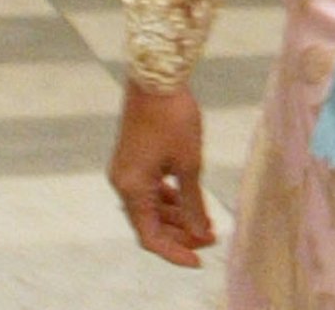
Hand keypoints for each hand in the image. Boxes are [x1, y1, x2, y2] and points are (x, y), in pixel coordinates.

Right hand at [109, 80, 214, 267]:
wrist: (157, 76)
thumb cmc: (173, 117)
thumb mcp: (189, 163)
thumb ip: (193, 202)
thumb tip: (200, 231)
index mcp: (131, 188)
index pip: (150, 237)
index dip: (175, 251)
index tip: (200, 258)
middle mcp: (123, 182)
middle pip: (150, 222)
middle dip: (181, 232)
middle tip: (211, 236)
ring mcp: (126, 169)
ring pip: (151, 204)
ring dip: (177, 214)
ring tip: (206, 220)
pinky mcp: (133, 157)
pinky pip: (150, 187)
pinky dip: (169, 196)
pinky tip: (190, 198)